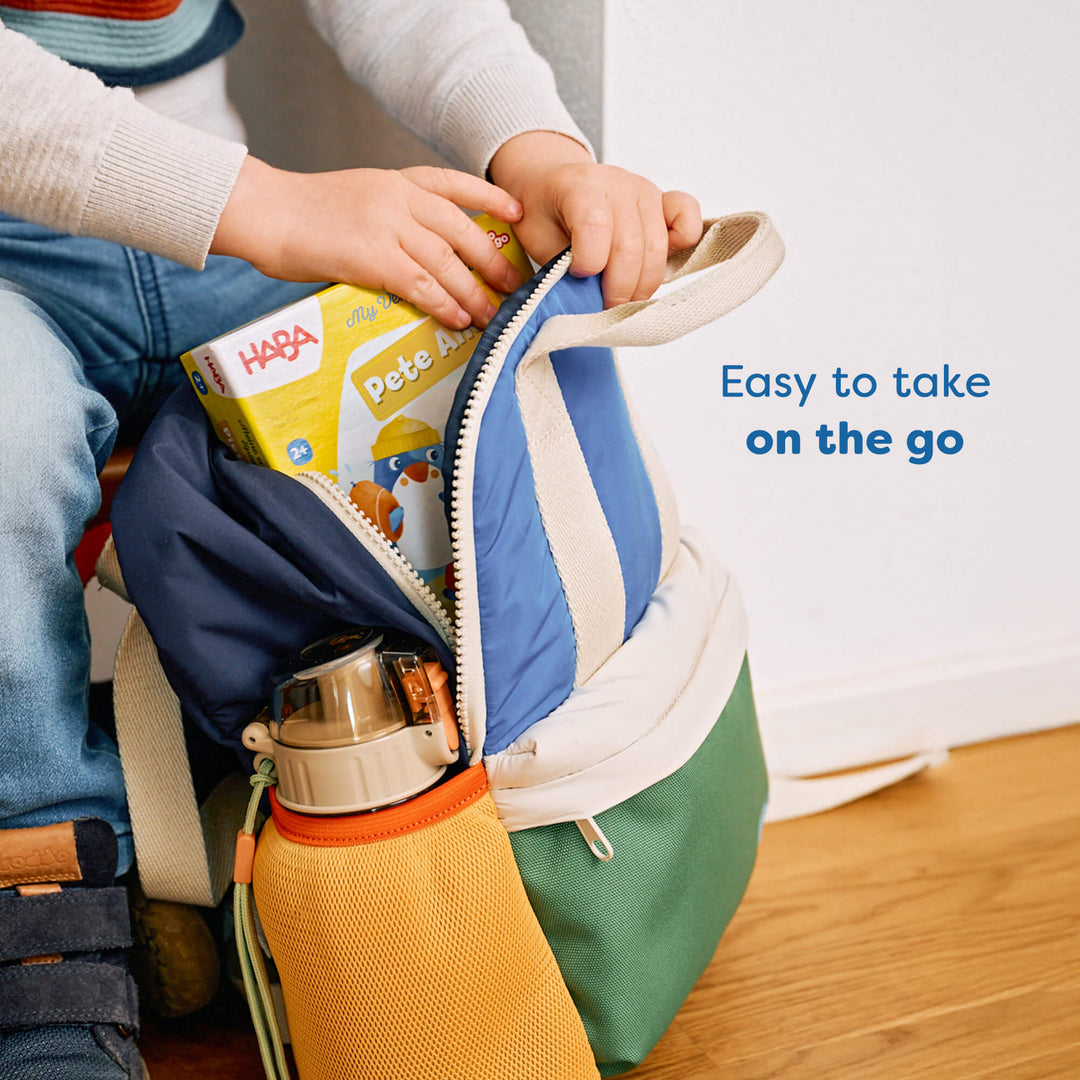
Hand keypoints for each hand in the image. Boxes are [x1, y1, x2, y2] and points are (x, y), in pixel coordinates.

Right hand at [212, 157, 525, 329]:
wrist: (261, 211)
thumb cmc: (300, 212)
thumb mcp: (355, 197)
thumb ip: (389, 216)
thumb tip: (418, 253)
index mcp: (394, 180)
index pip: (454, 183)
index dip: (491, 198)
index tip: (517, 212)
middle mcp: (397, 198)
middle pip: (461, 228)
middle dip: (492, 259)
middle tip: (514, 284)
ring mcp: (385, 226)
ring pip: (446, 262)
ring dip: (474, 292)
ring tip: (493, 314)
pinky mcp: (371, 257)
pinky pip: (420, 285)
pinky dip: (444, 305)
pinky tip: (458, 320)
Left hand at [488, 131, 702, 307]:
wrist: (553, 182)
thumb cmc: (544, 212)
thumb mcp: (534, 237)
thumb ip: (558, 266)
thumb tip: (582, 302)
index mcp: (580, 185)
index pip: (595, 226)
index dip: (589, 263)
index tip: (579, 277)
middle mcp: (618, 183)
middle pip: (630, 247)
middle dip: (617, 289)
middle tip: (603, 306)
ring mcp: (646, 191)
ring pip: (657, 249)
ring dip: (641, 285)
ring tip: (622, 297)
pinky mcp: (665, 202)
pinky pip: (687, 222)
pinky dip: (680, 248)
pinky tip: (653, 266)